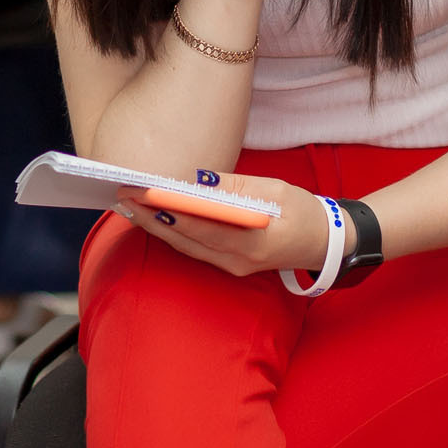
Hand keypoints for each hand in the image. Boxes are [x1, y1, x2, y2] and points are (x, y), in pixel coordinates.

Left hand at [114, 171, 329, 277]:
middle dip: (152, 217)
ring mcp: (232, 266)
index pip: (203, 226)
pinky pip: (194, 249)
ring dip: (156, 226)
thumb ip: (237, 187)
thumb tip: (198, 180)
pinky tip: (153, 218)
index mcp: (253, 242)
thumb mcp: (276, 190)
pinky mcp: (228, 265)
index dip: (172, 210)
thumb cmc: (303, 212)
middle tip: (123, 196)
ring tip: (129, 205)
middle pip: (186, 239)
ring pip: (185, 247)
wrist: (323, 244)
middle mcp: (238, 260)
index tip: (146, 193)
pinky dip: (172, 233)